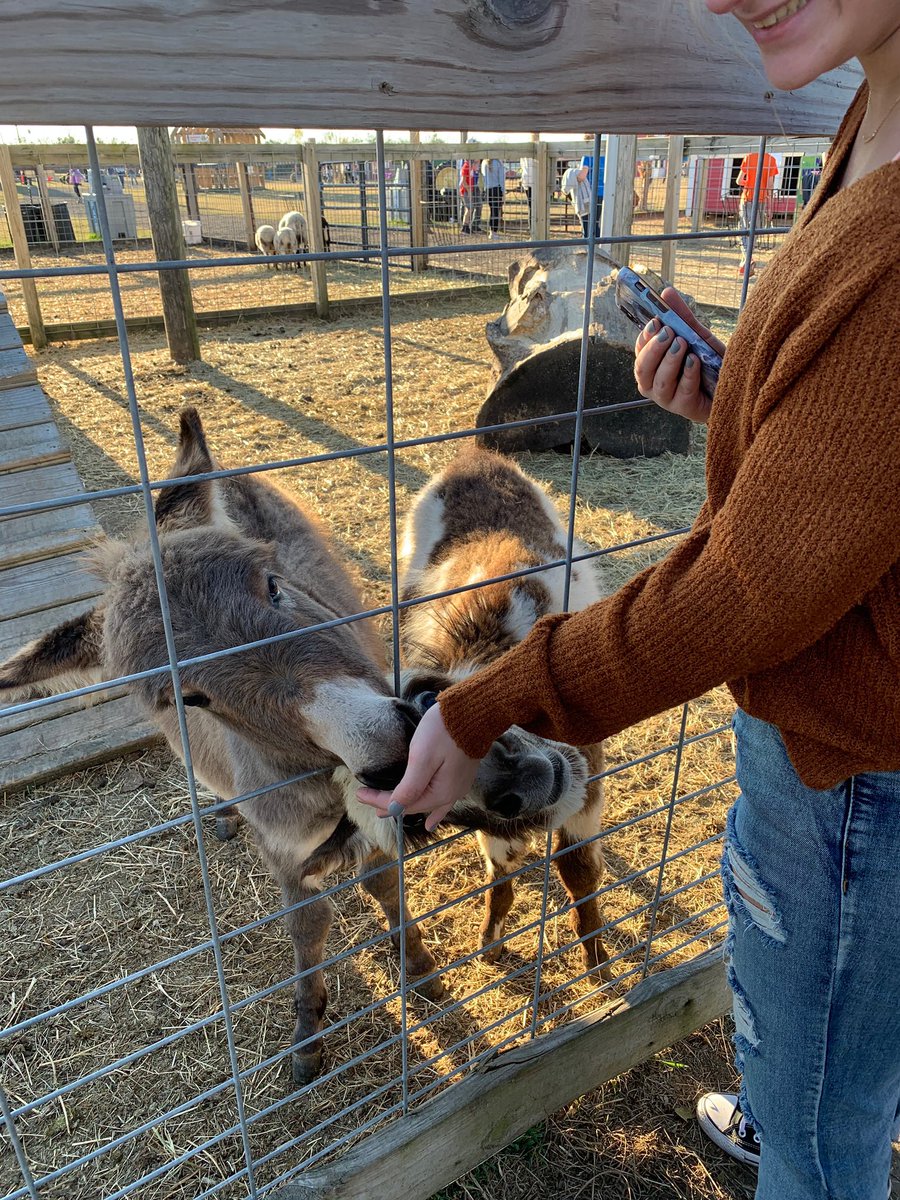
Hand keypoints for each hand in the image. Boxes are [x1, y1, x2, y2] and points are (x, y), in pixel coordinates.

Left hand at [356, 703, 481, 832]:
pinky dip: (434, 811)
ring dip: (409, 806)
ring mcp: (458, 787)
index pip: (403, 803)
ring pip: (428, 804)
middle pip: (415, 805)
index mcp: (439, 793)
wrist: (474, 713)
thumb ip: (410, 786)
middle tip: (368, 801)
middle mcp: (451, 795)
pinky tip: (432, 821)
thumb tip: (395, 809)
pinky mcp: (461, 776)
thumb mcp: (422, 757)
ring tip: (392, 813)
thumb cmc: (445, 731)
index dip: (380, 801)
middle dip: (391, 803)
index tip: (360, 794)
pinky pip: (443, 801)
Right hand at [633, 288, 724, 423]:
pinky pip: (682, 390)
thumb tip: (667, 292)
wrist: (733, 387)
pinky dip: (688, 373)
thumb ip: (682, 317)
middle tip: (669, 332)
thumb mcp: (697, 336)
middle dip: (654, 348)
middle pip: (642, 368)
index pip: (639, 351)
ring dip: (670, 361)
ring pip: (659, 381)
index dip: (645, 337)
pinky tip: (695, 360)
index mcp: (652, 366)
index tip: (656, 322)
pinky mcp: (684, 408)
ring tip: (683, 344)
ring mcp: (667, 399)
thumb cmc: (710, 363)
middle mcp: (653, 384)